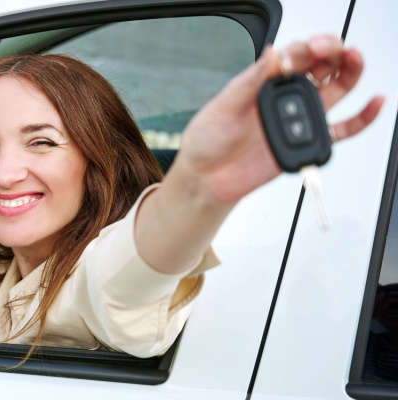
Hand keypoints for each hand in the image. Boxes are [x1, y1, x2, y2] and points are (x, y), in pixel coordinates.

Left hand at [176, 34, 383, 203]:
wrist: (206, 176)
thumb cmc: (208, 138)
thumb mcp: (223, 106)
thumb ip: (250, 82)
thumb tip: (272, 54)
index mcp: (264, 81)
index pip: (295, 55)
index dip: (308, 46)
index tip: (312, 48)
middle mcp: (285, 96)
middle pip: (322, 66)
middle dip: (335, 51)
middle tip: (340, 49)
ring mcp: (298, 117)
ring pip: (336, 90)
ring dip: (350, 72)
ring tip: (355, 60)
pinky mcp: (306, 141)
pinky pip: (342, 129)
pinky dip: (362, 117)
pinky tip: (374, 104)